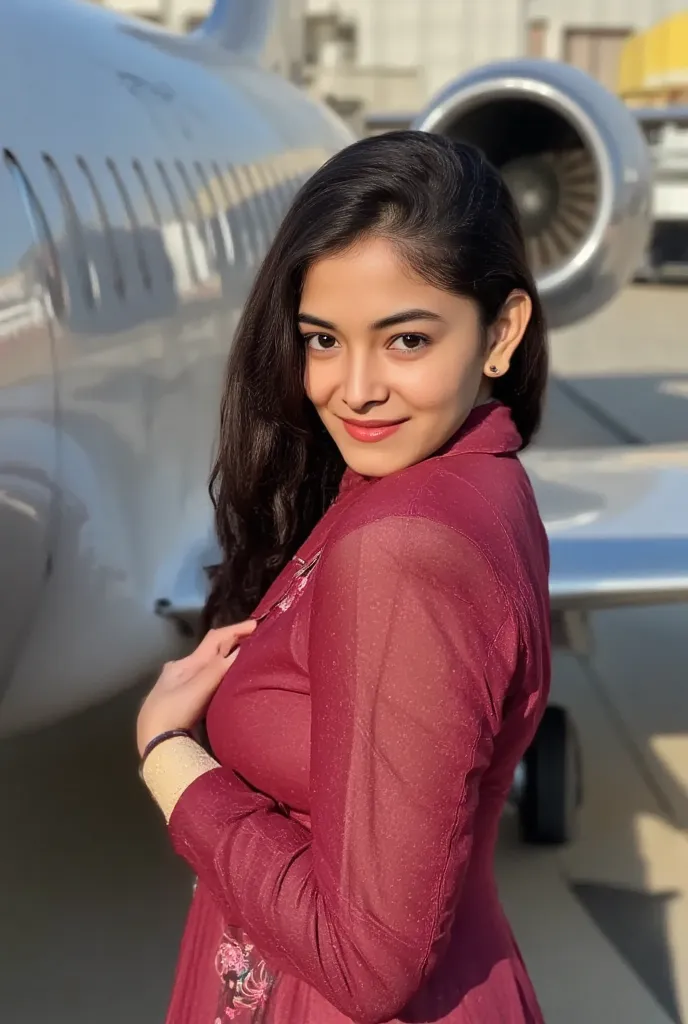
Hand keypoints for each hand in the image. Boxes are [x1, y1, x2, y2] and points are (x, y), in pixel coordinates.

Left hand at [136, 621, 256, 756]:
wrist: (153, 744)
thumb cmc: (173, 713)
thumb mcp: (197, 689)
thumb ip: (218, 669)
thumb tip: (241, 649)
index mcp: (184, 664)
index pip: (214, 639)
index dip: (235, 630)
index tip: (256, 624)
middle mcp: (181, 670)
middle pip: (211, 651)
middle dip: (232, 642)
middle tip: (255, 639)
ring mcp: (180, 685)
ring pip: (208, 665)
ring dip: (226, 657)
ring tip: (246, 655)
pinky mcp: (183, 701)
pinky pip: (206, 678)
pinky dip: (220, 673)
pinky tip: (226, 678)